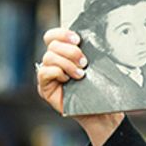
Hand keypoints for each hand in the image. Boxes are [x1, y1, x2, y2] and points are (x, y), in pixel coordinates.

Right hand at [37, 27, 121, 145]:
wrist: (101, 112)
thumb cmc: (99, 89)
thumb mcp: (95, 66)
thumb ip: (87, 51)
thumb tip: (89, 37)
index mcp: (63, 53)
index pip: (53, 36)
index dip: (63, 34)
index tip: (78, 39)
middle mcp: (53, 62)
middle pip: (52, 45)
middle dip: (70, 51)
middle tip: (84, 62)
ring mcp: (48, 75)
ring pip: (49, 57)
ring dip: (66, 63)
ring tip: (80, 74)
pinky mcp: (45, 88)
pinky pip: (44, 72)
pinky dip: (57, 72)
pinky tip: (68, 80)